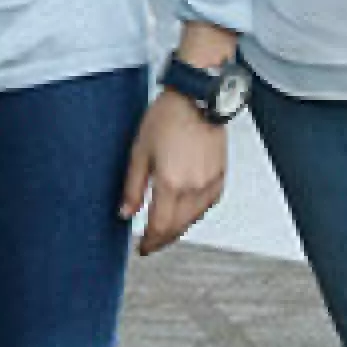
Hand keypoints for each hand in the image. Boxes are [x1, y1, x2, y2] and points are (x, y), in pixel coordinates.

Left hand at [119, 89, 227, 255]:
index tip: (142, 248)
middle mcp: (194, 188)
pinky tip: (185, 211)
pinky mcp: (221, 177)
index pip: (160, 227)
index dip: (150, 242)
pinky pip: (207, 206)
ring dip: (178, 228)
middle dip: (163, 239)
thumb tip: (125, 213)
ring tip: (164, 229)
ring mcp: (210, 183)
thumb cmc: (166, 118)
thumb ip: (133, 188)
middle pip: (178, 228)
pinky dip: (194, 214)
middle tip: (151, 243)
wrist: (197, 98)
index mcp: (171, 183)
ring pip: (194, 220)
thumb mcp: (139, 152)